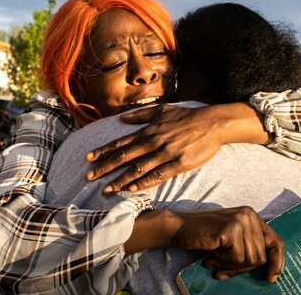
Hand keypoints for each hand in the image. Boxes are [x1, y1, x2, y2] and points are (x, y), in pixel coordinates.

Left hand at [86, 104, 224, 192]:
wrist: (211, 123)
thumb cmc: (186, 117)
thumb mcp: (161, 110)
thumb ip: (140, 115)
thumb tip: (122, 118)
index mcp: (146, 131)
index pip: (120, 143)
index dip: (103, 151)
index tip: (88, 158)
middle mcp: (151, 142)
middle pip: (123, 157)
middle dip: (104, 168)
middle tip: (89, 177)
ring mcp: (164, 154)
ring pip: (137, 169)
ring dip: (120, 180)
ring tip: (106, 189)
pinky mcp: (177, 164)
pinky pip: (157, 175)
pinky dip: (142, 183)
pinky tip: (131, 189)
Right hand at [170, 207, 284, 282]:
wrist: (178, 228)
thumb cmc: (204, 237)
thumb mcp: (232, 242)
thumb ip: (249, 249)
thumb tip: (272, 273)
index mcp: (252, 216)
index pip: (276, 242)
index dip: (276, 262)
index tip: (270, 277)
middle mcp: (249, 214)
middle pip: (261, 256)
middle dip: (242, 267)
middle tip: (221, 266)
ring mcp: (240, 220)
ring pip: (250, 259)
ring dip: (230, 265)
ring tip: (215, 258)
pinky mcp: (231, 228)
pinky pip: (237, 258)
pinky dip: (224, 261)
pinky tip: (212, 252)